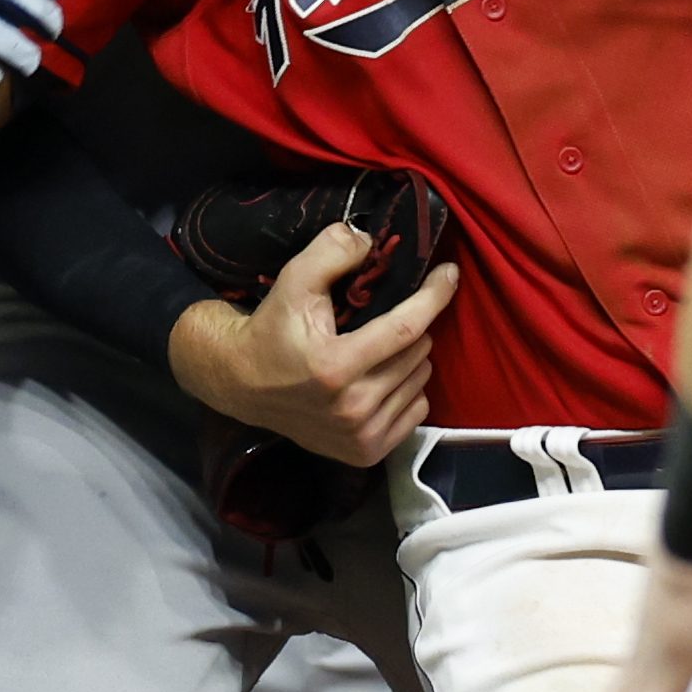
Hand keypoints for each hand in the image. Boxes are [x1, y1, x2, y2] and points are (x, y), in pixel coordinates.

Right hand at [168, 221, 457, 465]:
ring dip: (411, 358)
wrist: (242, 385)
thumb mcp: (293, 281)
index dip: (434, 296)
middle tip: (385, 320)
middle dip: (412, 327)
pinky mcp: (366, 452)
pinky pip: (417, 410)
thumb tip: (371, 239)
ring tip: (379, 351)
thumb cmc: (272, 328)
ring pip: (421, 380)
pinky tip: (379, 380)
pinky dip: (408, 390)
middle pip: (418, 353)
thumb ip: (331, 252)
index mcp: (334, 367)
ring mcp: (361, 434)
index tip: (450, 274)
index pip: (405, 329)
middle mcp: (352, 407)